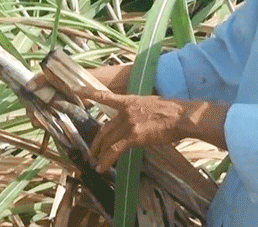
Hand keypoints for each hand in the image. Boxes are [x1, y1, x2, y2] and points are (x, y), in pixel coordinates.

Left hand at [76, 87, 228, 172]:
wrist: (181, 116)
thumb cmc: (172, 111)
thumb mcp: (151, 104)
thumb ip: (139, 110)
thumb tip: (136, 119)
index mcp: (129, 101)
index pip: (105, 97)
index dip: (89, 93)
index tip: (76, 90)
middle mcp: (125, 111)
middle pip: (104, 128)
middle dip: (96, 142)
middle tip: (92, 151)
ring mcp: (129, 123)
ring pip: (107, 140)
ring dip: (99, 153)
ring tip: (96, 162)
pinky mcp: (134, 136)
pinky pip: (115, 150)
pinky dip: (106, 160)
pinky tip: (102, 167)